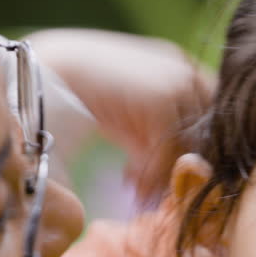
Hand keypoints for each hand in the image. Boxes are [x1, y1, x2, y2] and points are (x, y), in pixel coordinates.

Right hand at [27, 29, 212, 204]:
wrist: (46, 72)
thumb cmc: (83, 96)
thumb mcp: (128, 120)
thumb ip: (155, 141)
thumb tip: (176, 177)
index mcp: (181, 69)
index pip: (209, 119)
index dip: (190, 151)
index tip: (162, 174)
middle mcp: (187, 72)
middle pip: (205, 134)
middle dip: (180, 165)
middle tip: (147, 186)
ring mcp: (179, 82)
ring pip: (190, 145)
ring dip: (164, 173)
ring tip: (135, 187)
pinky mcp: (163, 97)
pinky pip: (170, 150)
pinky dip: (151, 173)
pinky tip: (127, 179)